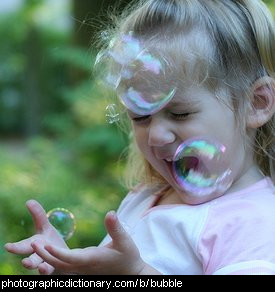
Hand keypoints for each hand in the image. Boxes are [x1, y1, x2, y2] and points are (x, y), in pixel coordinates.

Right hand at [5, 200, 67, 274]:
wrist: (61, 256)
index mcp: (35, 244)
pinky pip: (52, 271)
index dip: (16, 247)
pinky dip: (48, 271)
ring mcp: (47, 263)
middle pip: (32, 259)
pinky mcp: (57, 267)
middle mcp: (39, 255)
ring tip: (39, 267)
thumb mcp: (45, 227)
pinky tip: (46, 269)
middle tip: (25, 262)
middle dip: (28, 260)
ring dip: (40, 267)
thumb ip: (38, 215)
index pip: (23, 246)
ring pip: (41, 267)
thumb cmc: (49, 241)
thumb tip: (29, 201)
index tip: (8, 246)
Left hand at [29, 211, 159, 274]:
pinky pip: (63, 266)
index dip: (57, 253)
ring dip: (46, 258)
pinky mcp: (81, 267)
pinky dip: (53, 260)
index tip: (44, 245)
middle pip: (60, 264)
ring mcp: (82, 269)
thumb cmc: (128, 256)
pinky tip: (45, 252)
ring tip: (34, 245)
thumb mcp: (125, 241)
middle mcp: (84, 266)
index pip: (71, 258)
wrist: (129, 272)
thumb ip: (116, 228)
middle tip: (32, 243)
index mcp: (92, 259)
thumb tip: (110, 213)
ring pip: (60, 266)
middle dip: (45, 256)